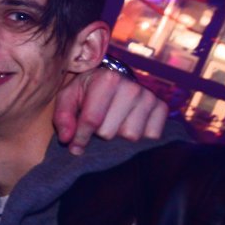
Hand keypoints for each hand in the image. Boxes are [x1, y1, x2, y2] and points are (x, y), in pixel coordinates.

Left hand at [53, 68, 167, 154]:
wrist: (112, 80)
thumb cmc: (86, 91)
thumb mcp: (68, 98)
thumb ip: (63, 117)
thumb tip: (67, 139)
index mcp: (107, 79)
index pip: (93, 120)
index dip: (80, 137)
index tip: (74, 145)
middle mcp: (132, 86)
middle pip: (110, 132)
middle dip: (99, 134)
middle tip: (97, 125)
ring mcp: (149, 97)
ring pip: (130, 137)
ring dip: (118, 136)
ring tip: (112, 123)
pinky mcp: (161, 107)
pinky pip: (150, 137)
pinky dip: (138, 135)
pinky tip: (128, 124)